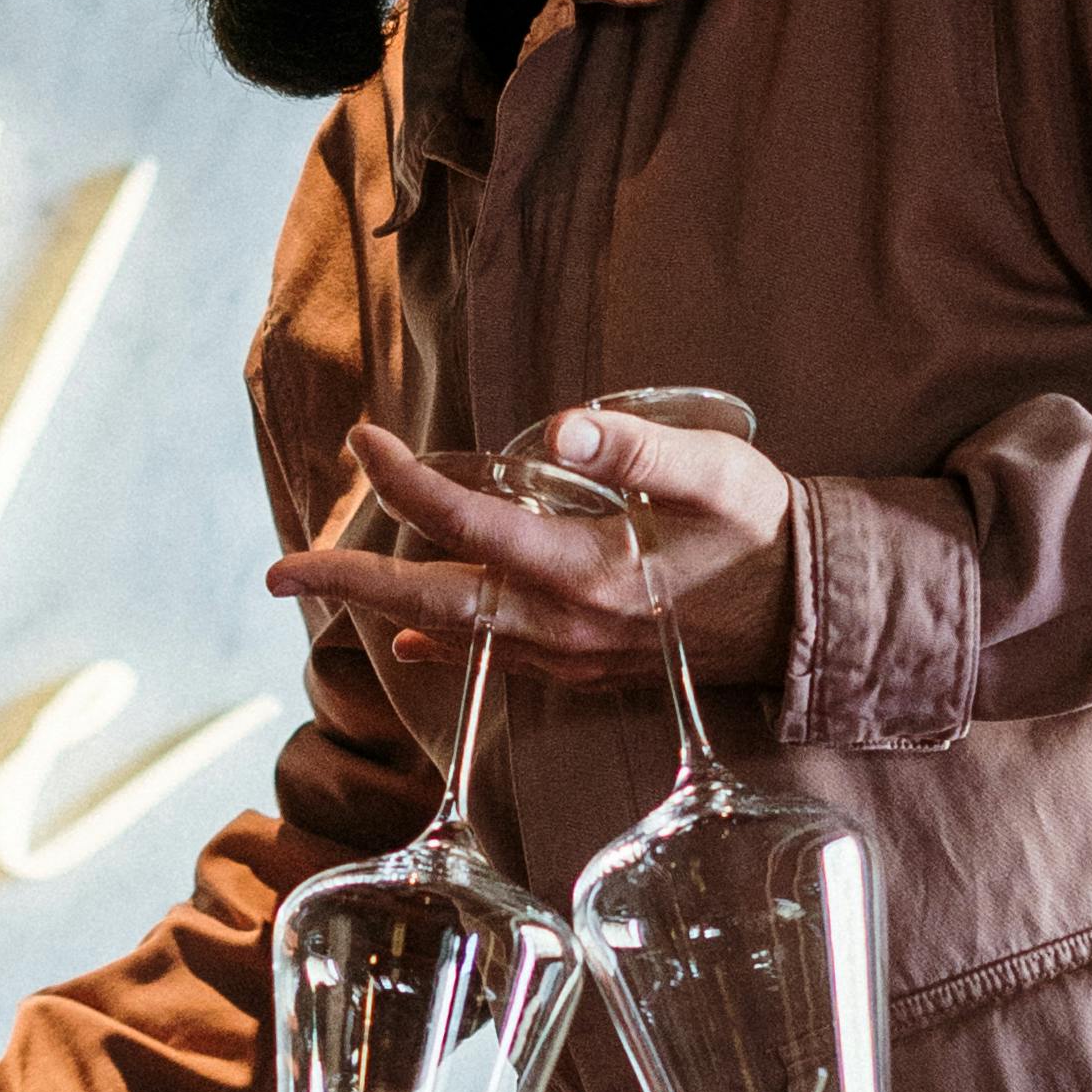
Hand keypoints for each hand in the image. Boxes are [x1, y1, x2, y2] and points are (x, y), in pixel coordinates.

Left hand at [268, 405, 796, 697]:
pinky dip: (446, 642)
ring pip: (455, 633)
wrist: (815, 615)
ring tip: (322, 585)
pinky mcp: (585, 667)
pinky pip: (495, 659)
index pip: (463, 524)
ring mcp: (570, 654)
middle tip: (276, 571)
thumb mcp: (712, 471)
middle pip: (430, 600)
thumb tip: (561, 423)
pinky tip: (414, 636)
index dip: (402, 480)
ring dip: (385, 606)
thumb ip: (633, 447)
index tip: (363, 438)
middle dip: (348, 580)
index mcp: (583, 571)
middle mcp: (562, 624)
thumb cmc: (764, 529)